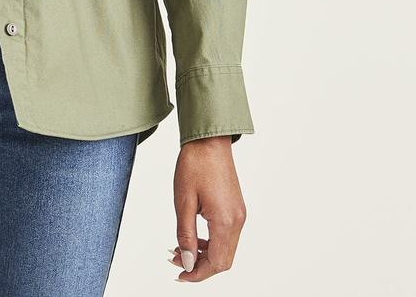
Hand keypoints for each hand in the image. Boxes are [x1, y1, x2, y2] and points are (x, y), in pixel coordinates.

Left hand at [167, 136, 246, 281]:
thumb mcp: (183, 201)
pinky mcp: (236, 208)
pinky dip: (211, 242)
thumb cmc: (194, 164)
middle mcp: (237, 221)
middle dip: (200, 266)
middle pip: (223, 260)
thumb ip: (185, 235)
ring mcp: (239, 214)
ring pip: (225, 249)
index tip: (179, 275)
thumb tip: (186, 262)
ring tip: (180, 248)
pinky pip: (226, 235)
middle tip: (176, 261)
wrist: (209, 140)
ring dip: (204, 254)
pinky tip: (193, 236)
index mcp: (225, 221)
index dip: (197, 273)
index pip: (216, 263)